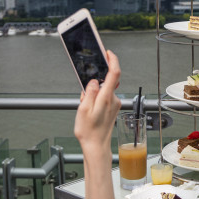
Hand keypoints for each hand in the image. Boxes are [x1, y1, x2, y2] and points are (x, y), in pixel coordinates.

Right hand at [74, 50, 120, 164]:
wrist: (96, 146)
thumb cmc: (89, 131)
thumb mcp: (83, 109)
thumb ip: (89, 92)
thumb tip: (94, 81)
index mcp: (106, 98)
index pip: (114, 73)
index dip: (112, 60)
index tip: (108, 53)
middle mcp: (113, 100)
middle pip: (106, 81)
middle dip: (94, 83)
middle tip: (84, 96)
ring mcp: (115, 104)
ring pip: (104, 90)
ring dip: (94, 94)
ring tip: (85, 107)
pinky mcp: (113, 108)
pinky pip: (104, 97)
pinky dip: (96, 99)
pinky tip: (89, 110)